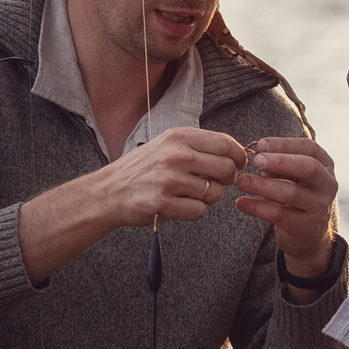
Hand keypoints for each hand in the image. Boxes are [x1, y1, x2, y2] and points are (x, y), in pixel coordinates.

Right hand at [107, 126, 249, 225]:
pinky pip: (199, 211)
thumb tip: (235, 153)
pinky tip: (178, 205)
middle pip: (226, 169)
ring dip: (207, 197)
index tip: (237, 165)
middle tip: (213, 183)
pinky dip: (193, 211)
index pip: (226, 144)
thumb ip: (198, 146)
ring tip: (188, 193)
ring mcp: (169, 179)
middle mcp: (176, 155)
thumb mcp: (168, 144)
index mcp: (179, 137)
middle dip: (226, 180)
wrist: (109, 191)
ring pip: (215, 193)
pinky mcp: (163, 203)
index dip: (238, 157)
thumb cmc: (144, 168)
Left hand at [234, 136, 339, 295]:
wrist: (307, 236)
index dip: (284, 144)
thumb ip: (278, 163)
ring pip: (292, 192)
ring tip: (242, 182)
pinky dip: (257, 207)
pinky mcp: (307, 227)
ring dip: (263, 185)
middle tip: (256, 161)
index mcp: (325, 166)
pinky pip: (279, 214)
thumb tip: (257, 152)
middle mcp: (328, 185)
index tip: (260, 145)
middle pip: (309, 167)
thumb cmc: (295, 198)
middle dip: (280, 162)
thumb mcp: (291, 176)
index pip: (309, 148)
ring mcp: (320, 207)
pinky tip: (241, 202)